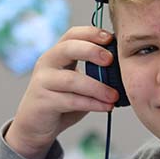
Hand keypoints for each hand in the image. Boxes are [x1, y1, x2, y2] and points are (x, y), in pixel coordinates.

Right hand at [5, 26, 120, 158]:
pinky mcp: (43, 102)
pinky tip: (106, 107)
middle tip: (111, 60)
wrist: (35, 125)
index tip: (111, 38)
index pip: (72, 34)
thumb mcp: (76, 81)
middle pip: (68, 48)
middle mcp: (47, 63)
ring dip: (97, 87)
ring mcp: (43, 82)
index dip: (91, 33)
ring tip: (114, 95)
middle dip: (91, 51)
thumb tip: (124, 66)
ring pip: (71, 79)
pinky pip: (71, 101)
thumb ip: (93, 72)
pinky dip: (92, 104)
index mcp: (57, 54)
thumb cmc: (61, 100)